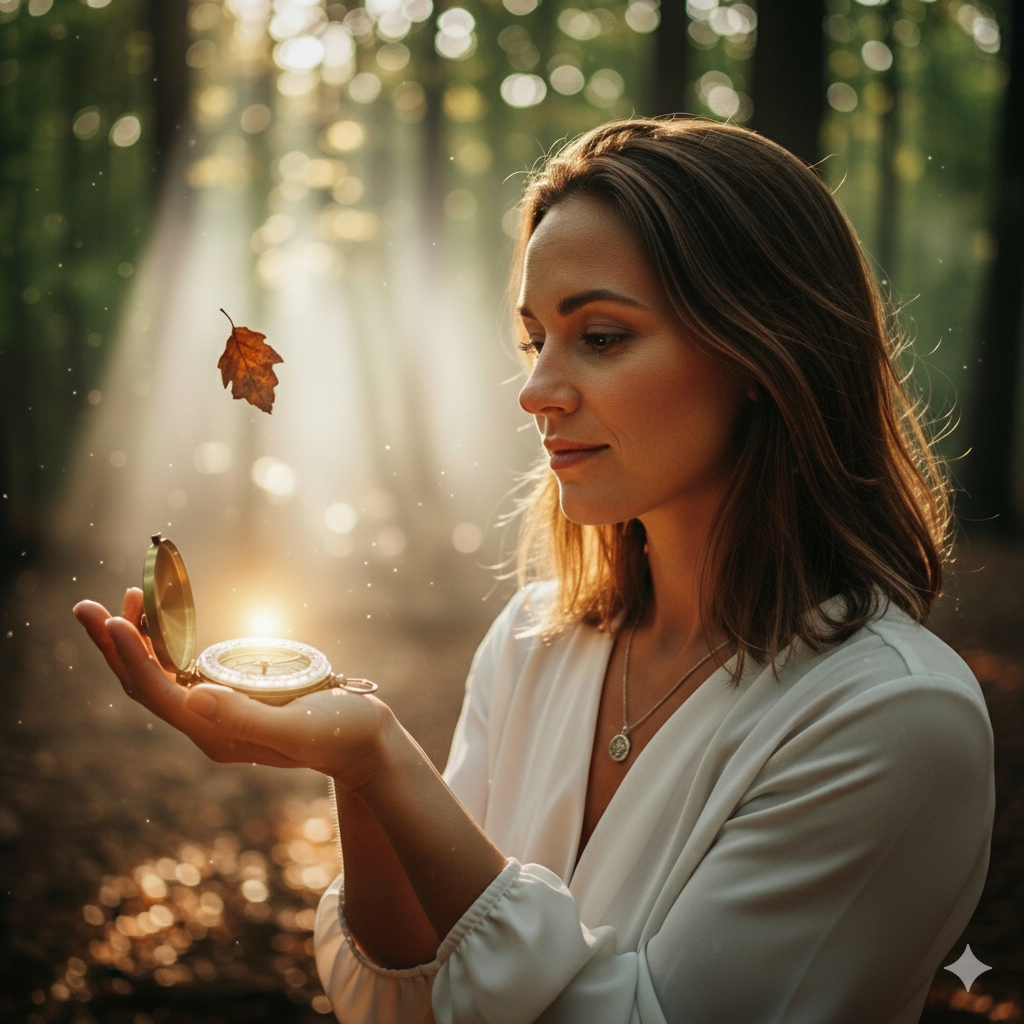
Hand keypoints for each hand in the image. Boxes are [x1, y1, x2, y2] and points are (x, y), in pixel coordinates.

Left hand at [73, 589, 389, 787]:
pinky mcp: (228, 701)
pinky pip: (180, 672)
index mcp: (218, 735)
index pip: (160, 695)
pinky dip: (164, 644)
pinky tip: (160, 620)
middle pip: (144, 686)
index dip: (134, 658)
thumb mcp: (298, 726)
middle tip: (84, 607)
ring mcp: (215, 715)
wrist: (362, 742)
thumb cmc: (339, 731)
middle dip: (113, 647)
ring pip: (157, 678)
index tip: (115, 619)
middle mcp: (208, 727)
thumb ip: (246, 716)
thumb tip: (194, 698)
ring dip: (133, 641)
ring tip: (119, 600)